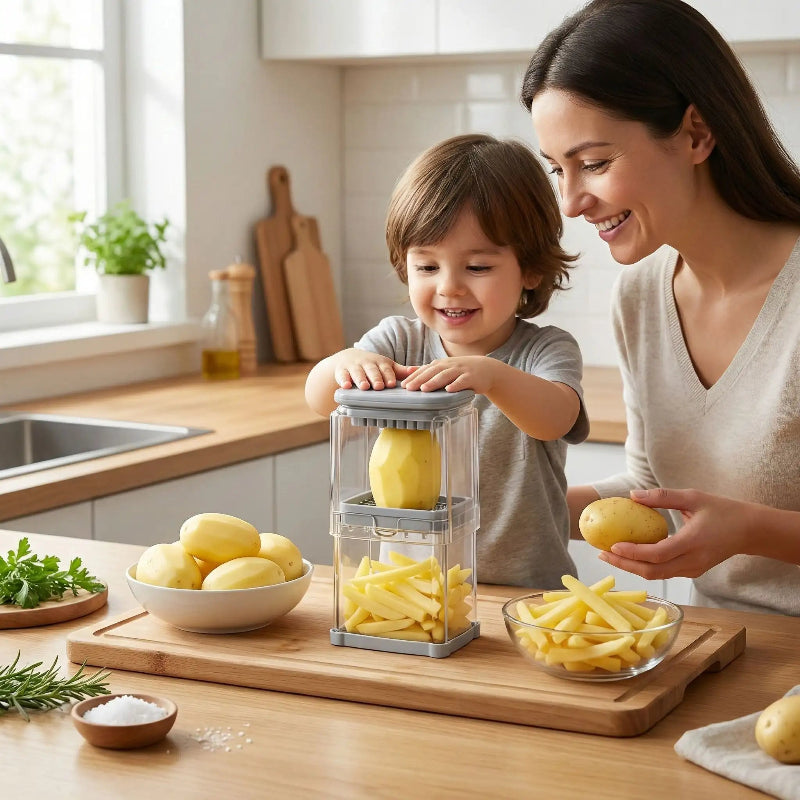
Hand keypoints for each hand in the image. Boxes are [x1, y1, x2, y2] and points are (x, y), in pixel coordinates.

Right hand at [331, 349, 416, 390]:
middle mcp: (367, 363)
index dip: (389, 375)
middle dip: (376, 378)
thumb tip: (422, 370)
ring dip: (361, 379)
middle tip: (379, 386)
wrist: (347, 358)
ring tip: (364, 387)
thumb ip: (401, 371)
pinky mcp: (341, 371)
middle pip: (372, 370)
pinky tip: (346, 386)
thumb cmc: (372, 366)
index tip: (392, 384)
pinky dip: (343, 380)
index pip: (386, 369)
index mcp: (380, 363)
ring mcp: (353, 367)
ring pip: (357, 373)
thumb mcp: (386, 366)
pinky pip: (342, 375)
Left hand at [400, 356, 496, 393]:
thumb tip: (408, 371)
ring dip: (435, 381)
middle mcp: (450, 365)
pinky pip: (463, 381)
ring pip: (446, 375)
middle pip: (433, 372)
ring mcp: (461, 370)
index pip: (425, 370)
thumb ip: (427, 370)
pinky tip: (449, 390)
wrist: (486, 370)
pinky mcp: (472, 377)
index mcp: (442, 364)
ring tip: (424, 389)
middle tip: (409, 388)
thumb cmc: (462, 371)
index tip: (403, 385)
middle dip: (420, 379)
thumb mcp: (444, 368)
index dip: (414, 377)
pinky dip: (456, 385)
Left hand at [597, 488, 751, 578]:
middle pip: (652, 571)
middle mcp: (693, 561)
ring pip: (657, 575)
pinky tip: (629, 556)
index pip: (658, 554)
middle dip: (624, 565)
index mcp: (693, 542)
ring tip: (609, 555)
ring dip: (632, 567)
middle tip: (601, 554)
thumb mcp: (693, 496)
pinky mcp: (693, 571)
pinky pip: (664, 572)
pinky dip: (645, 566)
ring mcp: (693, 569)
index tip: (612, 546)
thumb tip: (632, 495)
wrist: (749, 530)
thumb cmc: (721, 510)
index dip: (633, 553)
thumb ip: (662, 496)